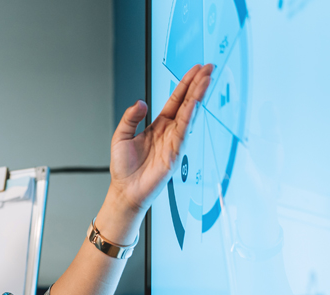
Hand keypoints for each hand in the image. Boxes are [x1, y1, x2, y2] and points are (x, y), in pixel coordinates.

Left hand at [108, 63, 213, 216]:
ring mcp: (174, 141)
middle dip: (198, 84)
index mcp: (158, 126)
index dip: (185, 84)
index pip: (175, 100)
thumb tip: (141, 103)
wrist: (125, 191)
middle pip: (187, 102)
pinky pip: (184, 130)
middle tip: (209, 68)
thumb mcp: (120, 136)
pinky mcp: (175, 152)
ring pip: (189, 113)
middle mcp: (168, 132)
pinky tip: (195, 102)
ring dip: (198, 95)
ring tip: (206, 78)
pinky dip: (190, 115)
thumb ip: (130, 118)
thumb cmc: (124, 169)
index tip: (196, 70)